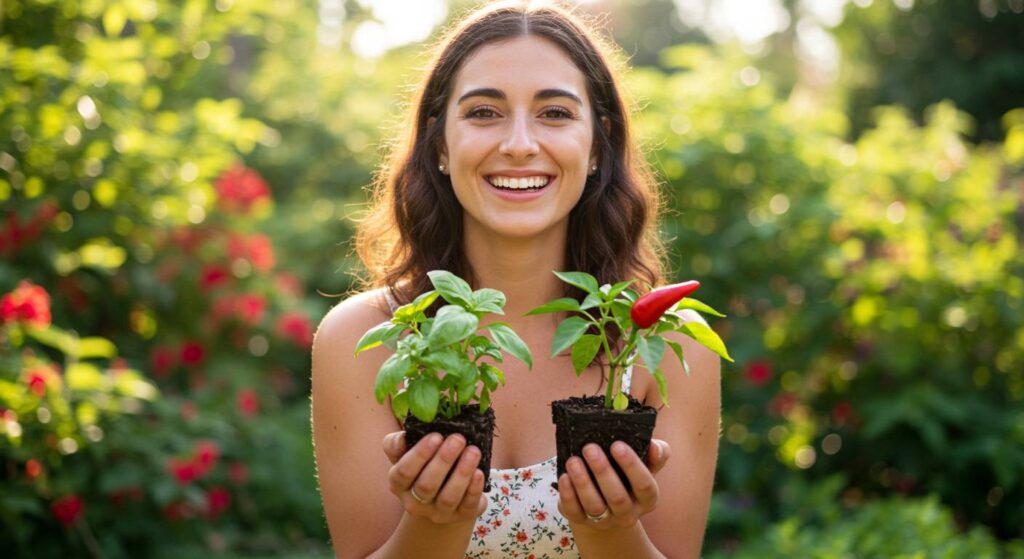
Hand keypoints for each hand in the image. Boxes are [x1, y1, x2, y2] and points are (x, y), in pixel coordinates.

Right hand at [382, 431, 487, 524]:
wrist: (440, 496)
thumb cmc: (422, 466)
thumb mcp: (406, 454)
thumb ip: (398, 443)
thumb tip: (404, 436)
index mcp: (398, 485)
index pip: (403, 473)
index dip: (419, 455)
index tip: (436, 436)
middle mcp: (415, 503)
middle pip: (426, 486)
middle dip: (443, 460)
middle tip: (458, 438)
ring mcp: (438, 513)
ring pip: (448, 497)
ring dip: (462, 473)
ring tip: (473, 451)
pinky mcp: (461, 515)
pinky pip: (468, 505)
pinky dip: (474, 488)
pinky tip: (479, 472)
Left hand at [556, 438, 670, 529]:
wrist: (608, 500)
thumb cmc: (628, 474)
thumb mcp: (646, 463)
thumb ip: (657, 452)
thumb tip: (653, 446)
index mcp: (647, 499)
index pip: (644, 486)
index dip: (632, 466)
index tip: (617, 445)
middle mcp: (628, 513)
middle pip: (617, 498)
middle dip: (603, 472)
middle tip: (590, 448)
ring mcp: (605, 520)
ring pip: (595, 506)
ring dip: (583, 483)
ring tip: (573, 461)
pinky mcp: (582, 519)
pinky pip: (574, 511)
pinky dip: (568, 495)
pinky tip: (564, 477)